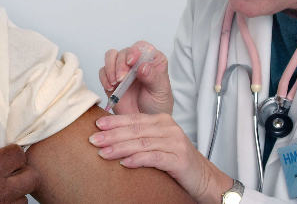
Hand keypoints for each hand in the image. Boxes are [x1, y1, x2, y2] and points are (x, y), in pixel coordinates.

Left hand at [89, 113, 232, 203]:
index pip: (133, 119)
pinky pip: (154, 157)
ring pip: (142, 143)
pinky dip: (138, 160)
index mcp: (162, 121)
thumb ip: (139, 137)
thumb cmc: (175, 160)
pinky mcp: (179, 159)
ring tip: (104, 153)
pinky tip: (125, 163)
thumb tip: (109, 136)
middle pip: (135, 130)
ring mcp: (175, 143)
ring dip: (120, 148)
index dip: (114, 121)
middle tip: (94, 140)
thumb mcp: (157, 144)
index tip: (96, 125)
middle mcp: (169, 128)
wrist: (202, 177)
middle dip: (112, 135)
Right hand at [99, 41, 172, 114]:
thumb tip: (143, 66)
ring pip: (111, 57)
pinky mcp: (111, 79)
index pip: (142, 47)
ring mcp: (123, 70)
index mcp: (153, 60)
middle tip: (121, 78)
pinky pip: (103, 71)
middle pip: (124, 52)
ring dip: (110, 67)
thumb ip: (153, 78)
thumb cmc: (157, 105)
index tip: (131, 62)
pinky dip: (104, 78)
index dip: (135, 51)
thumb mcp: (160, 92)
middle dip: (121, 64)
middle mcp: (137, 62)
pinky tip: (110, 87)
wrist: (144, 123)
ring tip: (114, 82)